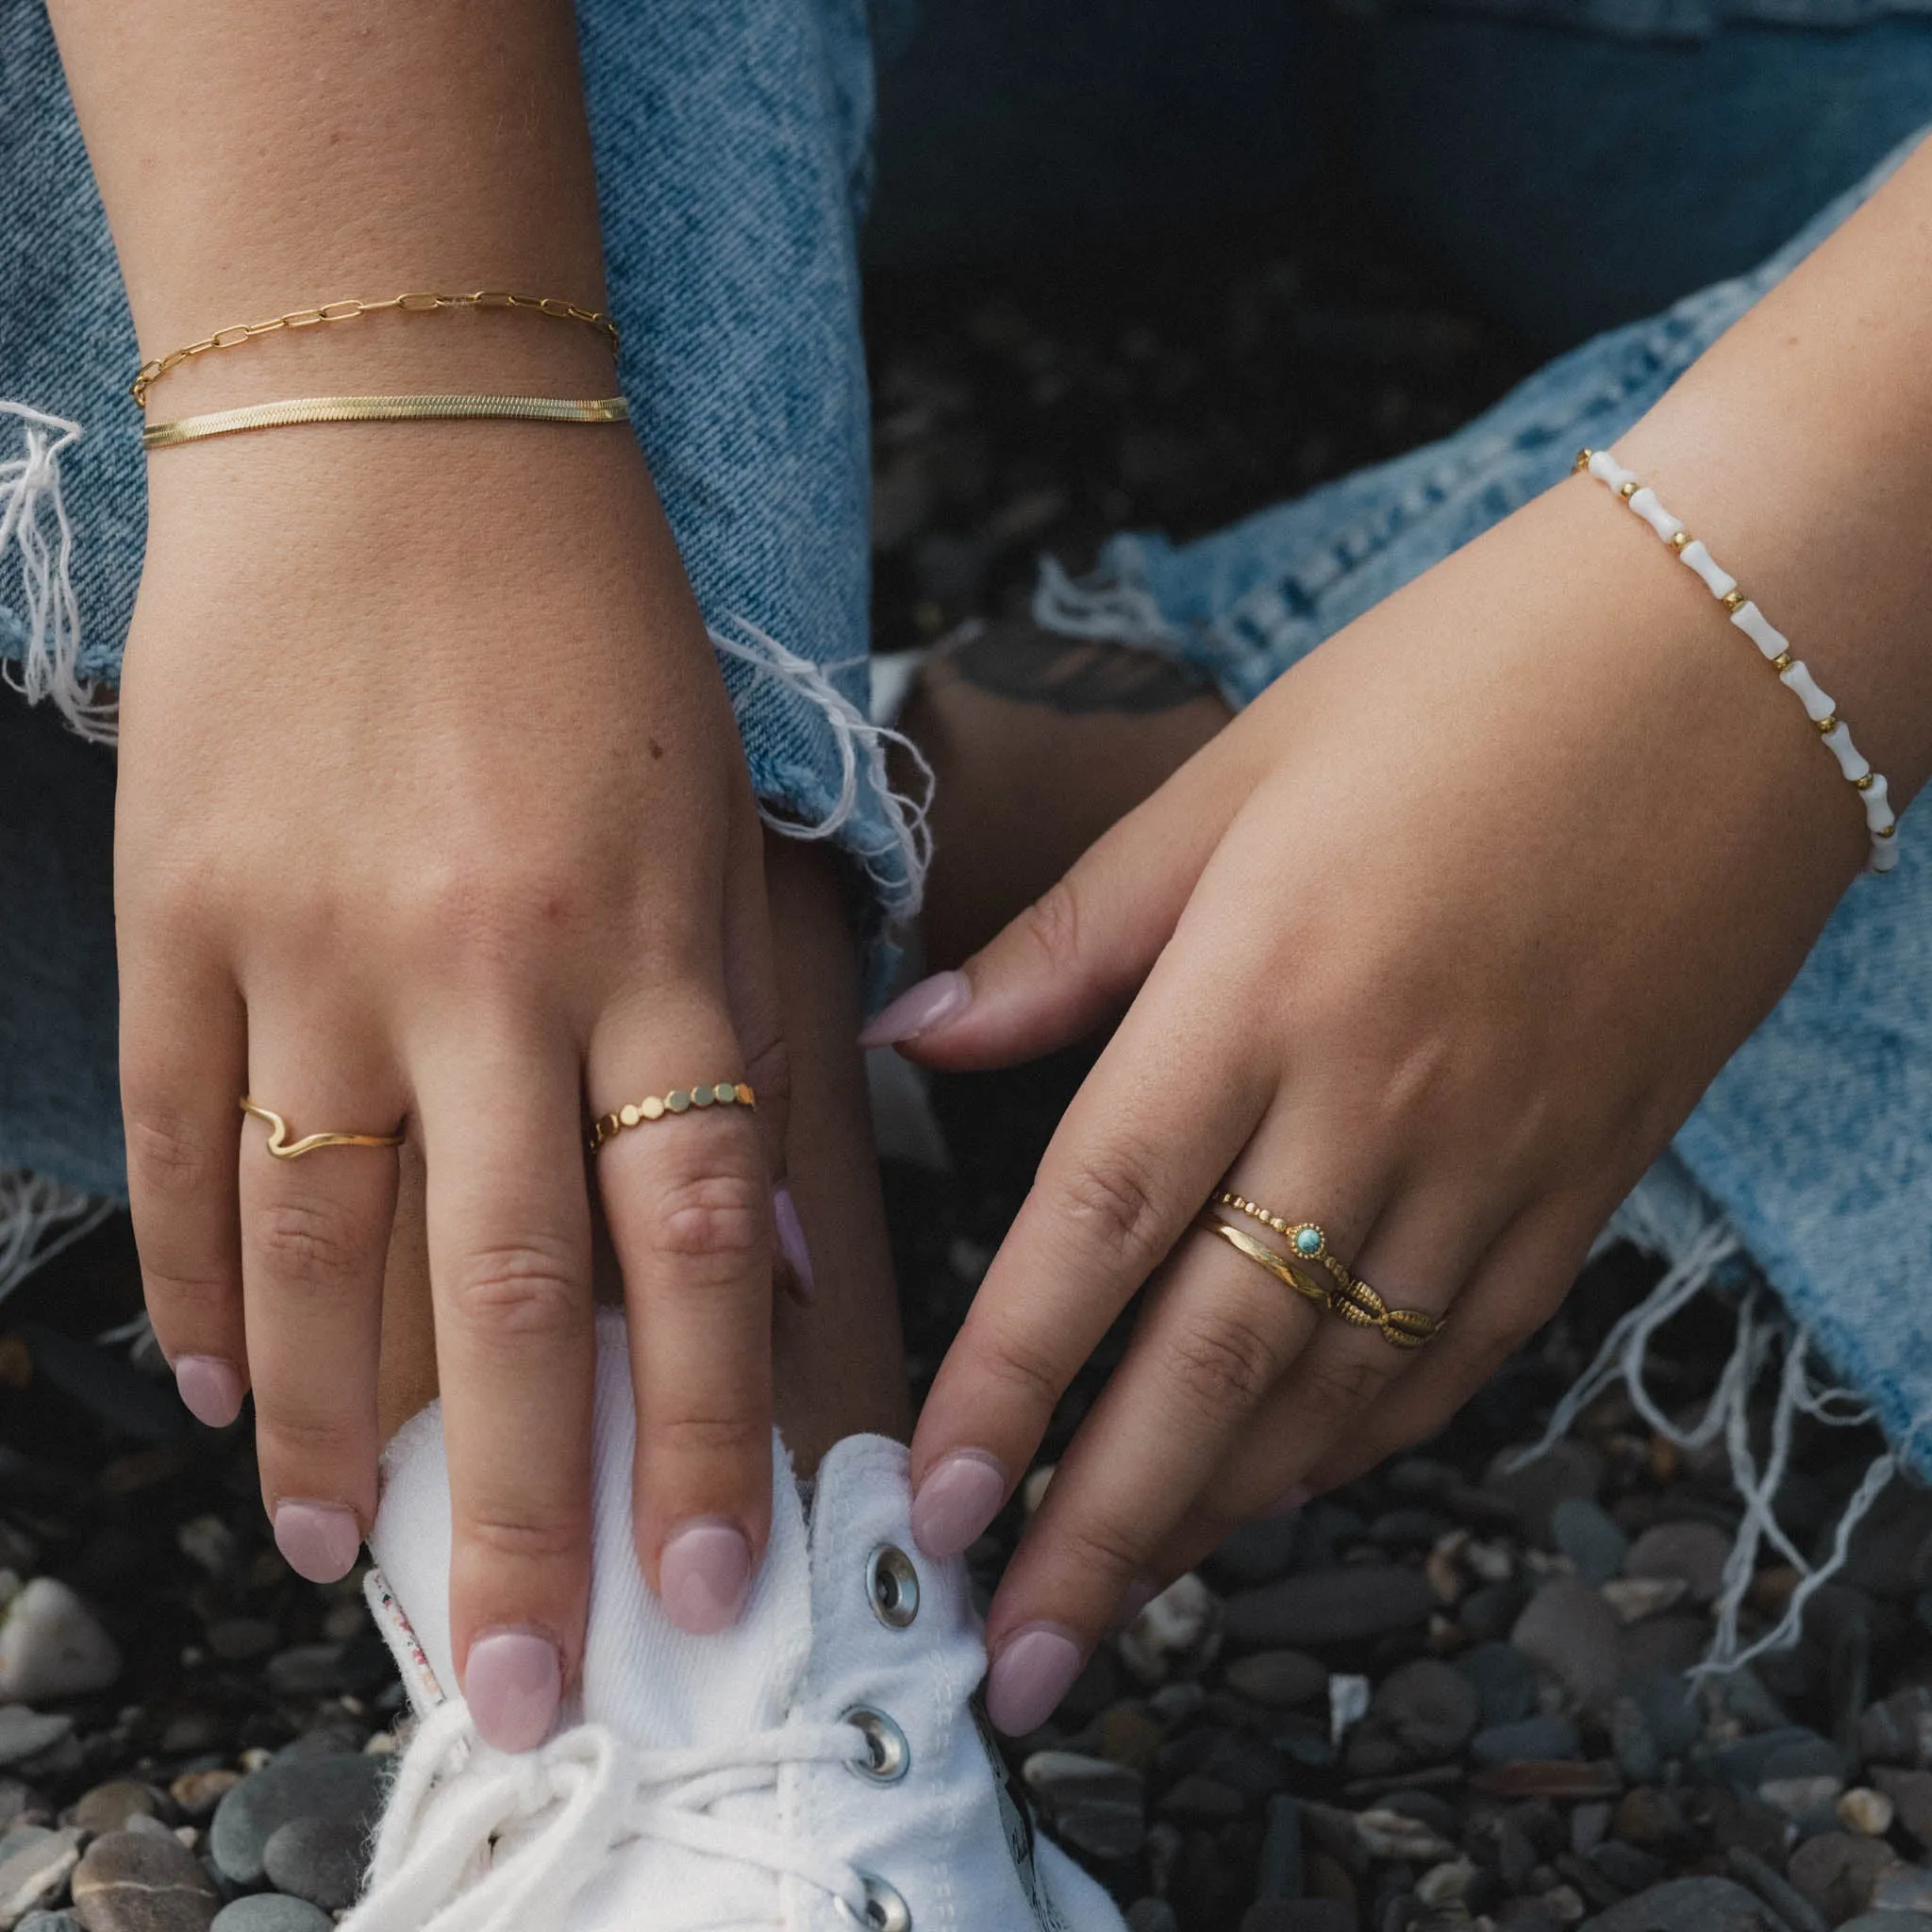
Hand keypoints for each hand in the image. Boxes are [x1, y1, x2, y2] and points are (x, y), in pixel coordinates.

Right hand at [119, 423, 787, 1746]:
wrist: (405, 433)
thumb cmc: (595, 632)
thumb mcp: (720, 821)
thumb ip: (740, 1034)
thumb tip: (771, 1247)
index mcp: (653, 944)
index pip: (694, 1241)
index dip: (699, 1426)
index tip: (701, 1578)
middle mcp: (494, 969)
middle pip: (514, 1292)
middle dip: (523, 1506)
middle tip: (523, 1678)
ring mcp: (319, 941)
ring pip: (319, 1244)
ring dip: (325, 1423)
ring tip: (338, 1553)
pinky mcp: (182, 905)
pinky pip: (179, 1133)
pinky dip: (187, 1274)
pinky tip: (200, 1380)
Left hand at [882, 461, 1868, 1734]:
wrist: (1733, 659)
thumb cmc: (1457, 684)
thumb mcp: (1228, 779)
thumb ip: (1067, 939)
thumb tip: (915, 1035)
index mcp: (1257, 990)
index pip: (1090, 1229)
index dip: (1000, 1386)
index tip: (928, 1504)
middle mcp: (1372, 1103)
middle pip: (1206, 1363)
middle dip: (1095, 1528)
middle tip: (1010, 1655)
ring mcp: (1498, 1157)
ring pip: (1334, 1387)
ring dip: (1219, 1510)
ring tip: (1124, 1599)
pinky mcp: (1590, 1179)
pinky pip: (1461, 1353)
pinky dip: (1362, 1440)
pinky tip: (1289, 1487)